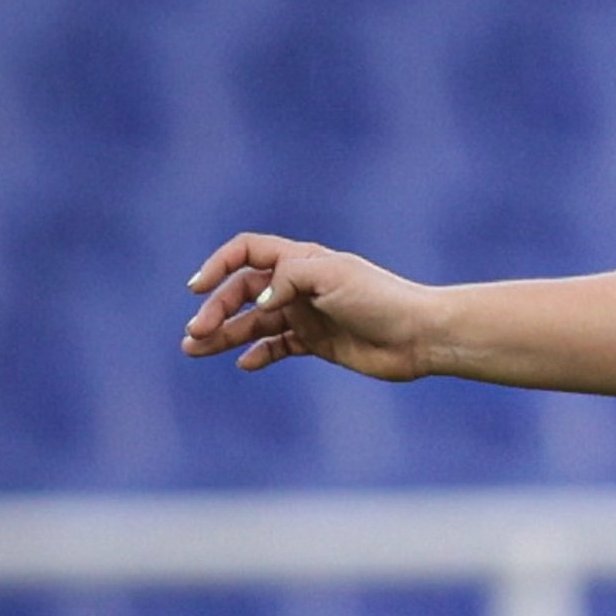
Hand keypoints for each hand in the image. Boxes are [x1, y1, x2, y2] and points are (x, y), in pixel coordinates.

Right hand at [181, 235, 435, 377]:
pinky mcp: (319, 342)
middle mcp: (300, 285)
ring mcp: (308, 314)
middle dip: (216, 309)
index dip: (218, 266)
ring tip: (194, 349)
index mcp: (301, 260)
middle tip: (196, 332)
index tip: (197, 288)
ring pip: (255, 322)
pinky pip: (278, 346)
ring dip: (226, 334)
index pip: (246, 252)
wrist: (421, 336)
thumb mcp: (330, 276)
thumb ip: (287, 279)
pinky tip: (244, 363)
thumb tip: (259, 303)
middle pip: (243, 292)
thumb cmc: (380, 300)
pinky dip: (259, 353)